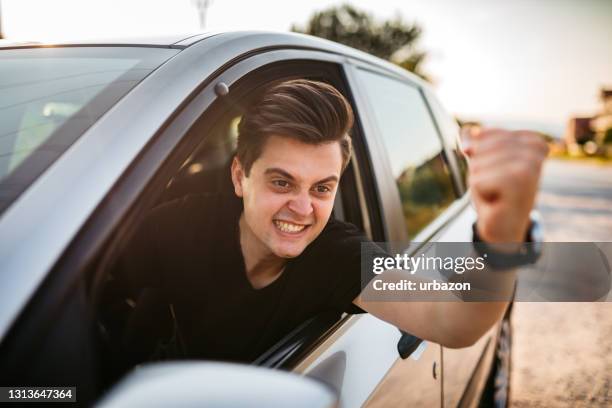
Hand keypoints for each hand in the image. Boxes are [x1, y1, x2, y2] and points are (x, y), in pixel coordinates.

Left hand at [462, 127, 548, 242]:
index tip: (495, 172)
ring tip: (496, 193)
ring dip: (479, 182)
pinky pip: (477, 181)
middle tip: (494, 185)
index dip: (478, 155)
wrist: (505, 227)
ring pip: (477, 164)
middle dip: (478, 169)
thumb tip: (467, 139)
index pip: (483, 133)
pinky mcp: (520, 181)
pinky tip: (496, 202)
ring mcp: (530, 165)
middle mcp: (535, 150)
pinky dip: (480, 194)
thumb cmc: (495, 192)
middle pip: (479, 147)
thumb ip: (473, 141)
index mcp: (531, 140)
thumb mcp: (482, 161)